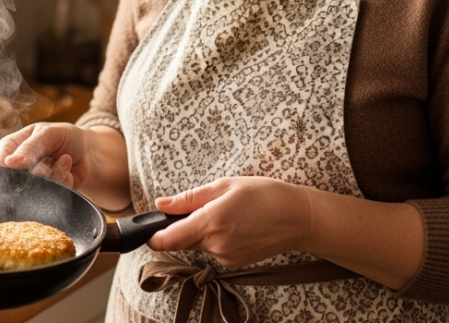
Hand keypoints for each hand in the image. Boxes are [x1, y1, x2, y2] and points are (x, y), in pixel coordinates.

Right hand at [0, 122, 91, 189]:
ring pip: (39, 187)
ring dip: (55, 172)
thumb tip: (8, 162)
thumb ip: (29, 148)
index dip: (7, 171)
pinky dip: (66, 177)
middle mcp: (18, 168)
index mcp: (9, 149)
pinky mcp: (50, 194)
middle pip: (18, 181)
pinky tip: (67, 164)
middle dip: (40, 170)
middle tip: (50, 157)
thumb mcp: (46, 134)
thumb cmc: (61, 135)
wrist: (85, 148)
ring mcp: (33, 183)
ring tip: (63, 157)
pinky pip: (56, 192)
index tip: (25, 166)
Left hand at [147, 177, 313, 268]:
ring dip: (201, 231)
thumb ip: (189, 199)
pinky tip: (235, 225)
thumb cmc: (264, 195)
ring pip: (198, 245)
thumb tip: (161, 204)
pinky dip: (215, 238)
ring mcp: (225, 257)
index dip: (152, 235)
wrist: (298, 218)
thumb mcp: (225, 186)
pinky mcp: (234, 263)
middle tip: (201, 206)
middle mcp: (215, 245)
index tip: (150, 227)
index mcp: (210, 222)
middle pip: (181, 241)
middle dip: (182, 226)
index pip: (167, 240)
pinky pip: (213, 250)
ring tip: (226, 213)